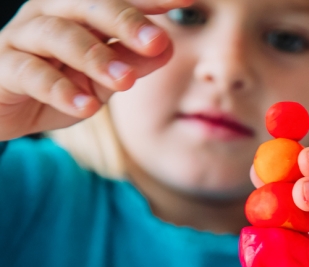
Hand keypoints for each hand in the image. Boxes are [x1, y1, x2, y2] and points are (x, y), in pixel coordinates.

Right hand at [0, 0, 188, 139]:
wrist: (5, 110)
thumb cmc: (61, 83)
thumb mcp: (105, 79)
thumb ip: (133, 62)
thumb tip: (168, 48)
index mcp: (80, 11)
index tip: (187, 0)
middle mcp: (50, 14)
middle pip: (87, 5)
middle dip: (125, 20)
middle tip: (157, 40)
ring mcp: (23, 37)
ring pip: (58, 35)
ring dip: (96, 57)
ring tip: (126, 82)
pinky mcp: (3, 67)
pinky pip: (31, 73)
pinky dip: (61, 90)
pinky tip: (87, 107)